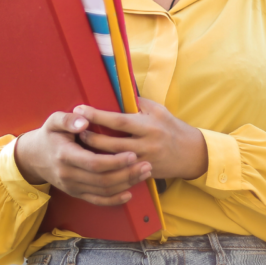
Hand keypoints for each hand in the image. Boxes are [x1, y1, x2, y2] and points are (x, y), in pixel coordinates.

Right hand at [13, 111, 152, 205]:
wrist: (34, 157)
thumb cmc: (49, 135)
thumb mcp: (53, 121)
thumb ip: (68, 119)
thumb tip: (84, 120)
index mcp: (64, 155)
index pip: (94, 163)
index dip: (115, 162)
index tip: (133, 155)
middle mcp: (68, 175)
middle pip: (102, 180)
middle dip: (127, 174)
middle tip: (147, 165)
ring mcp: (72, 187)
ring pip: (103, 191)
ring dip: (126, 184)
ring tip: (144, 174)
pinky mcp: (76, 193)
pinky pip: (97, 200)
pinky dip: (114, 200)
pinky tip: (129, 193)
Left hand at [75, 98, 208, 180]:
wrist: (191, 154)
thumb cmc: (171, 127)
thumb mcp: (158, 110)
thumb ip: (137, 103)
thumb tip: (115, 91)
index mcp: (149, 125)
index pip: (119, 120)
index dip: (98, 115)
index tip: (80, 109)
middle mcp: (146, 144)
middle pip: (112, 143)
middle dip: (90, 137)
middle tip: (74, 130)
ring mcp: (144, 161)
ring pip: (113, 160)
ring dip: (94, 153)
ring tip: (79, 145)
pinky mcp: (143, 173)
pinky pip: (120, 172)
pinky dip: (105, 167)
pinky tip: (93, 162)